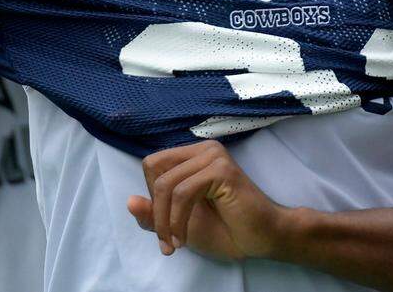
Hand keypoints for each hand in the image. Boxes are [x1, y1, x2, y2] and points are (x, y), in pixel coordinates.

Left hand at [128, 140, 288, 260]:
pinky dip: (177, 219)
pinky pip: (183, 193)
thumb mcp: (179, 224)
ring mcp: (213, 156)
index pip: (152, 165)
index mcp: (193, 155)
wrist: (264, 240)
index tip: (164, 225)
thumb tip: (128, 201)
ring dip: (165, 221)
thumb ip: (154, 214)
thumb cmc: (227, 230)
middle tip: (166, 240)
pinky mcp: (221, 170)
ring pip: (167, 185)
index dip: (152, 196)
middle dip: (155, 210)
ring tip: (174, 244)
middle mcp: (203, 149)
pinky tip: (183, 239)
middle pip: (155, 171)